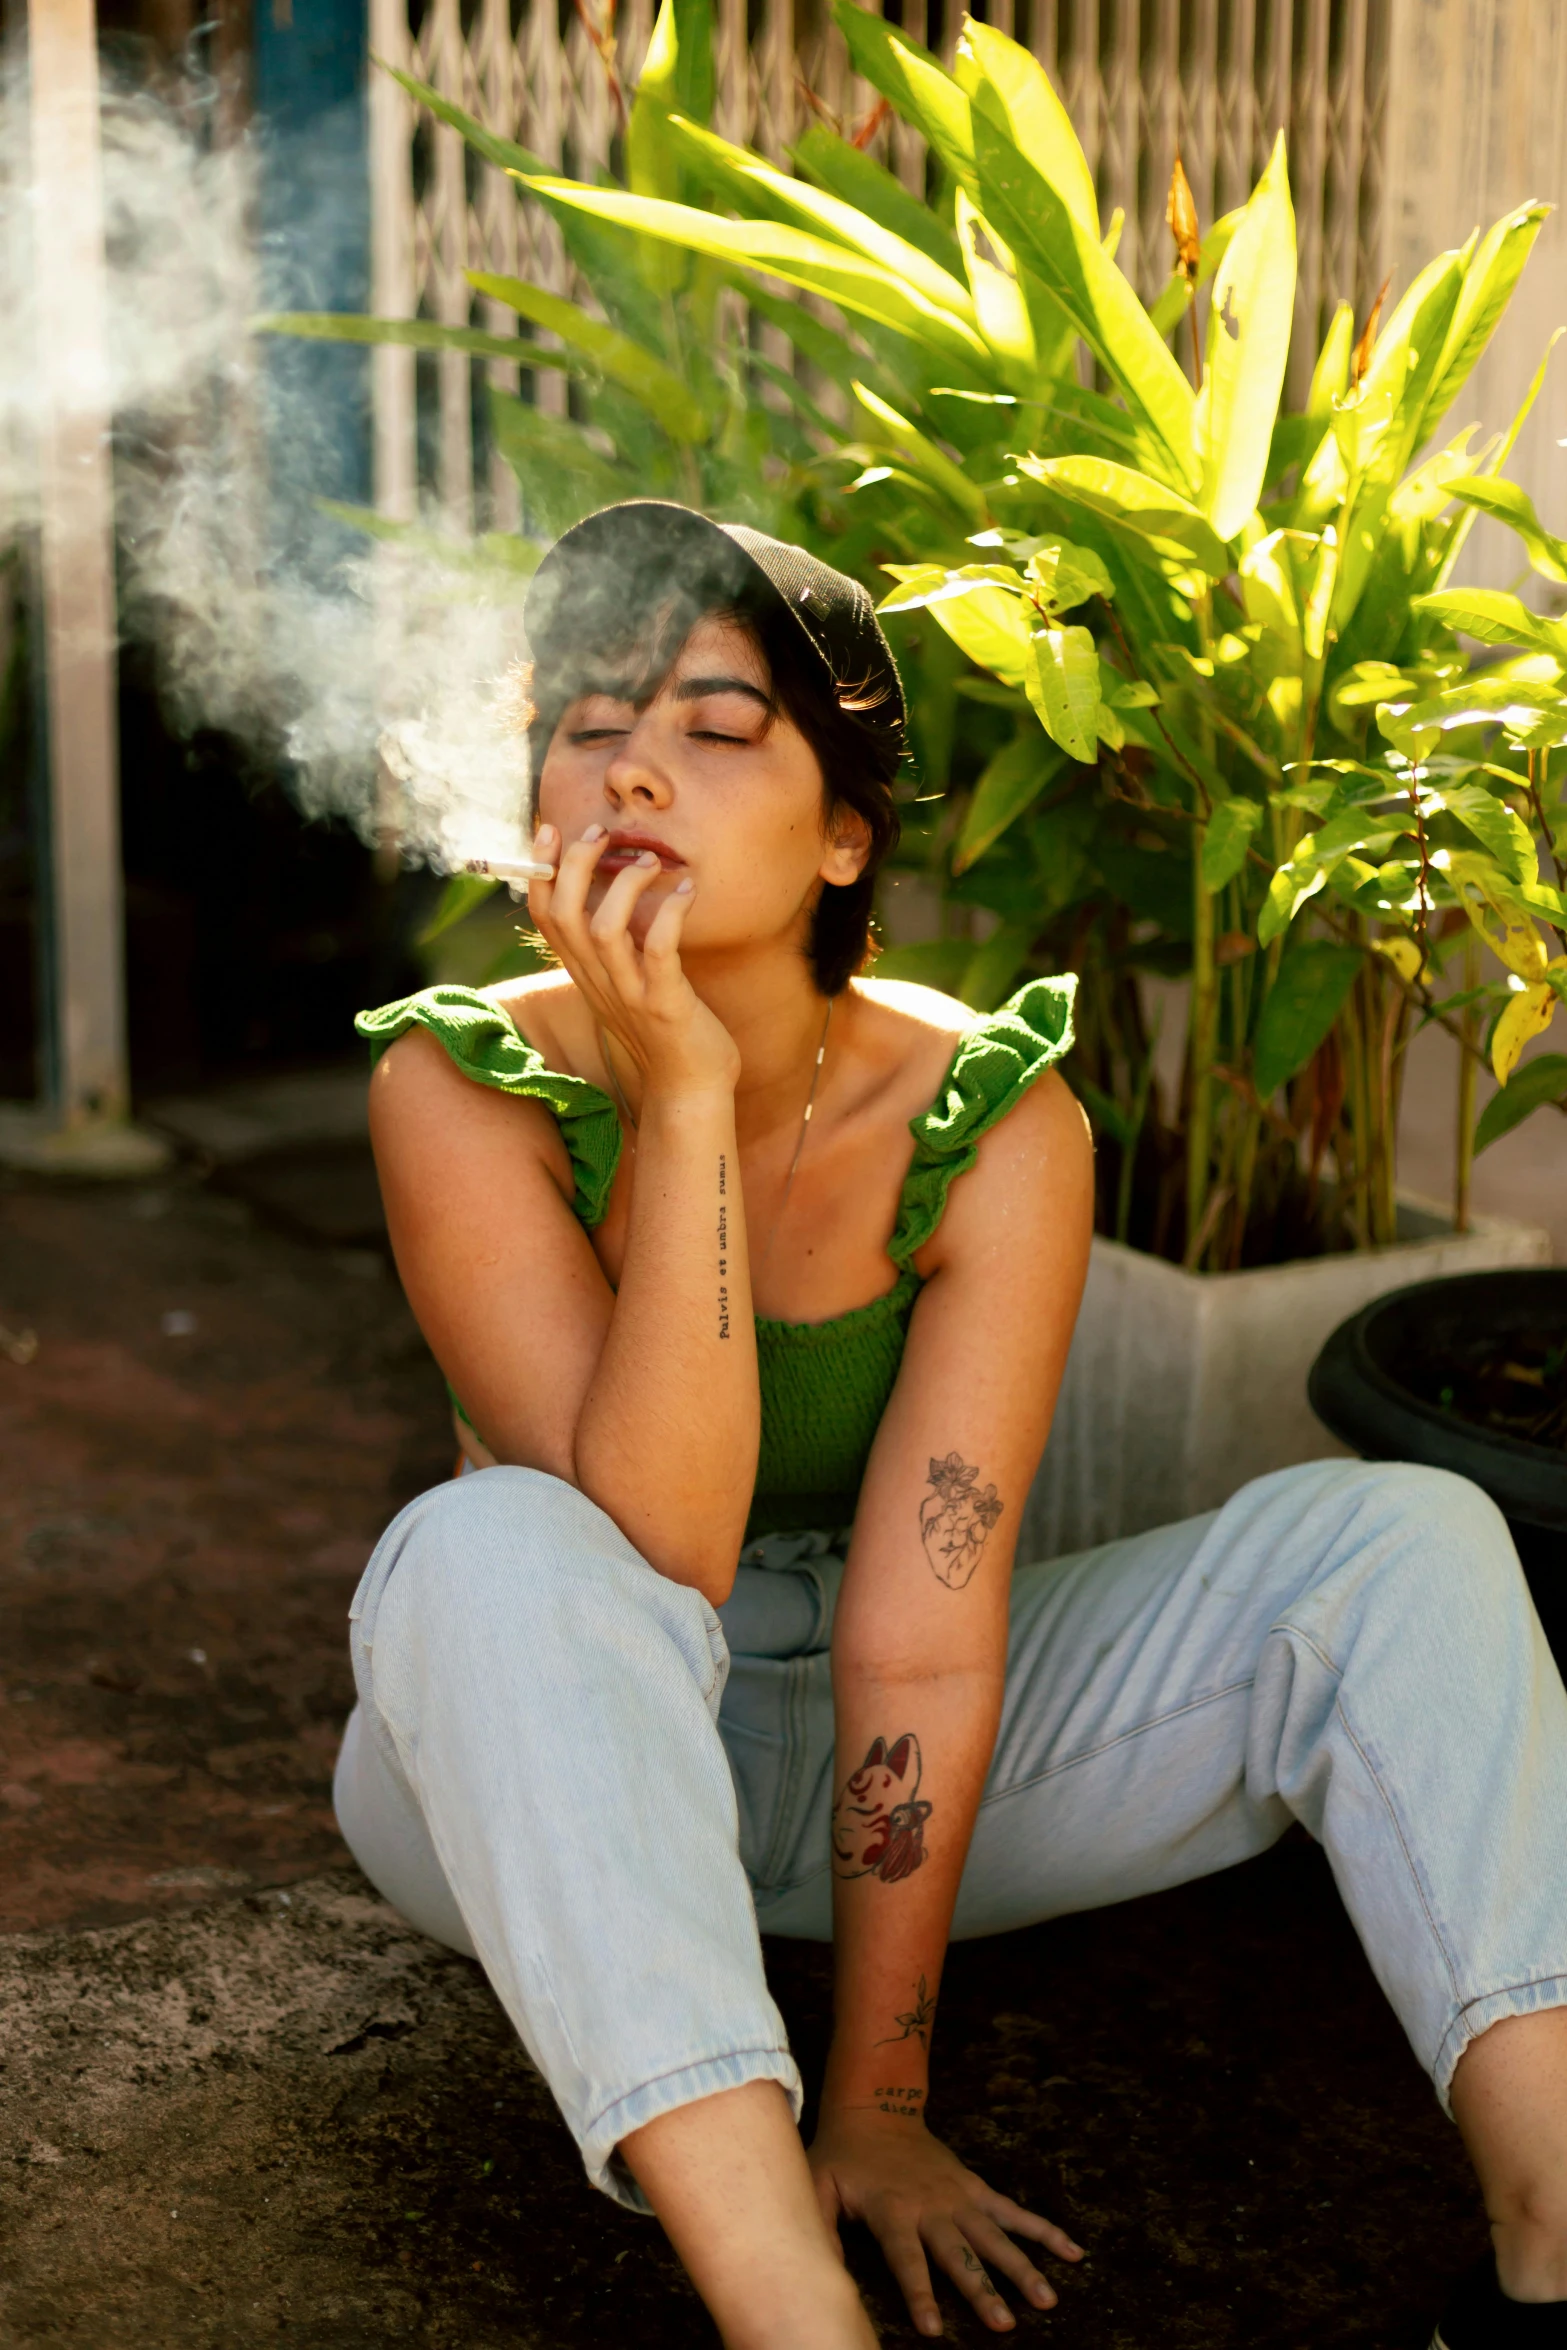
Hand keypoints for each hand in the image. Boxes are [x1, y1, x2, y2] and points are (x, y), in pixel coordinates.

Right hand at [527, 822, 738, 1100]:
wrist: (690, 1087)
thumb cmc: (662, 1029)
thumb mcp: (624, 983)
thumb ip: (611, 947)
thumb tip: (607, 895)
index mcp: (584, 974)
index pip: (544, 916)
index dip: (540, 869)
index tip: (550, 829)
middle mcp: (597, 983)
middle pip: (565, 915)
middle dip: (575, 864)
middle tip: (601, 832)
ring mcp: (629, 995)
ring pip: (604, 930)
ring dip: (625, 885)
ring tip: (650, 860)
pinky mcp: (664, 1006)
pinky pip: (658, 952)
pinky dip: (670, 914)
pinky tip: (687, 891)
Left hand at [809, 2107, 1082, 2336]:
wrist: (876, 2108)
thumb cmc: (842, 2156)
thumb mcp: (817, 2186)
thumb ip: (821, 2229)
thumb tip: (818, 2273)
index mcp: (893, 2211)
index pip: (907, 2260)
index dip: (920, 2293)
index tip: (933, 2329)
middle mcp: (932, 2206)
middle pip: (960, 2254)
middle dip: (981, 2290)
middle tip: (1004, 2324)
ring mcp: (959, 2197)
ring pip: (995, 2237)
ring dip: (1022, 2268)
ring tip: (1047, 2300)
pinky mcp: (976, 2189)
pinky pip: (1015, 2212)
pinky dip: (1045, 2231)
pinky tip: (1074, 2253)